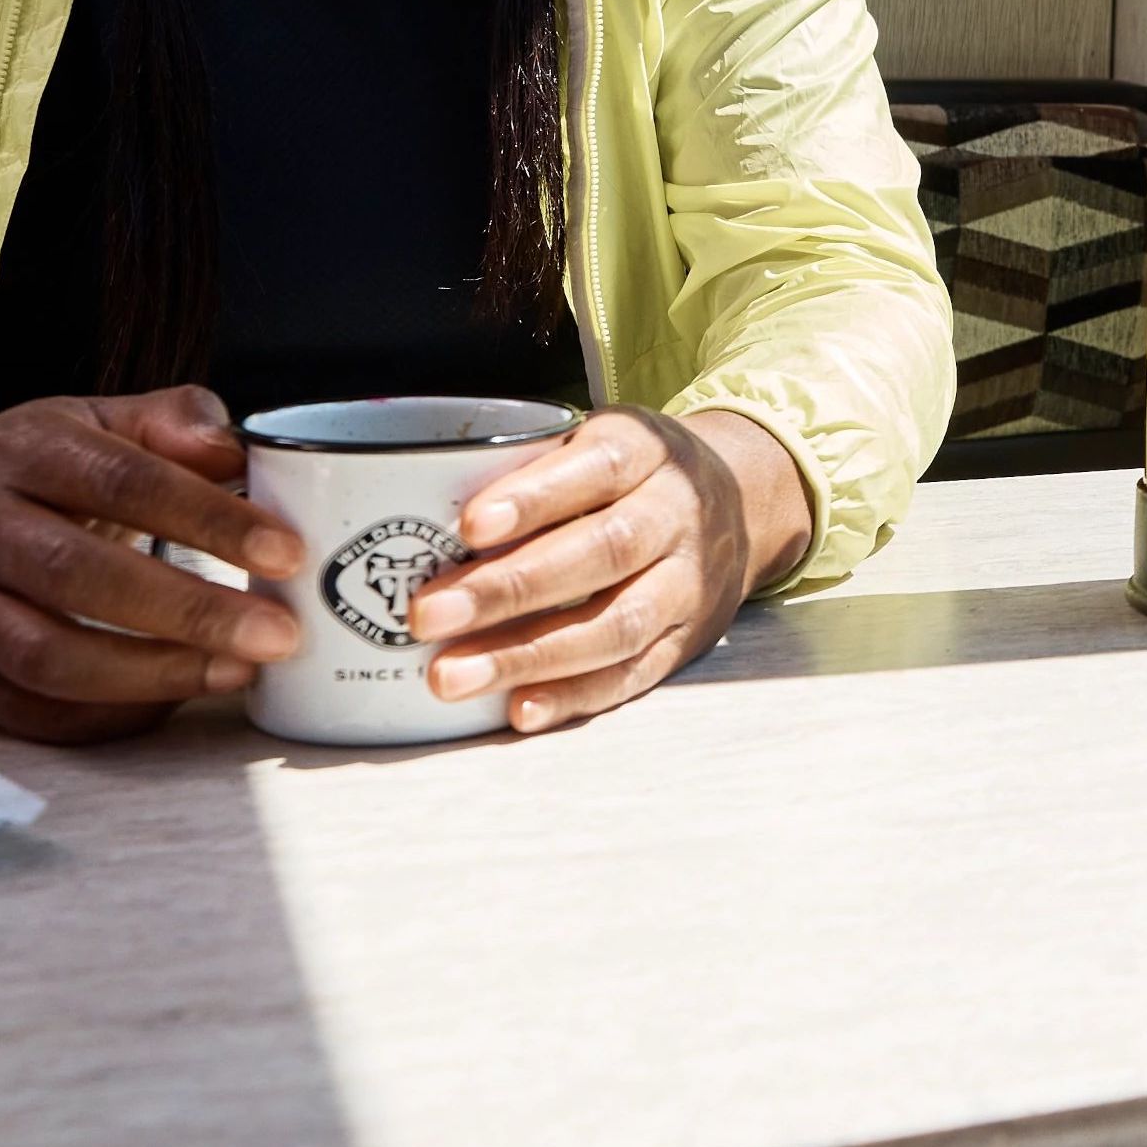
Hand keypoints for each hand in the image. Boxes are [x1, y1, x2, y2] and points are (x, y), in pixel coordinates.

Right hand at [0, 390, 302, 745]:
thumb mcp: (95, 422)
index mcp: (18, 450)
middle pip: (79, 576)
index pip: (120, 480)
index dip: (207, 518)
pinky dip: (115, 715)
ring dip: (155, 674)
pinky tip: (177, 698)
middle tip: (277, 633)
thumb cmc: (35, 478)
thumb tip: (235, 451)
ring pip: (51, 657)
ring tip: (238, 671)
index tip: (284, 552)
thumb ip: (173, 422)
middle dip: (190, 611)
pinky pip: (39, 712)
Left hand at [406, 407, 810, 734]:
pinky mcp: (686, 641)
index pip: (596, 468)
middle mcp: (676, 515)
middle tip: (425, 615)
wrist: (743, 501)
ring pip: (614, 626)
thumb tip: (403, 499)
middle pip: (601, 552)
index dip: (533, 498)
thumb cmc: (628, 471)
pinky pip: (631, 676)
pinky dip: (572, 696)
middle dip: (509, 589)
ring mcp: (688, 584)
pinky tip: (517, 709)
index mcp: (645, 451)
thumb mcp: (593, 437)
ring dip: (528, 656)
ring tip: (450, 677)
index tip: (467, 526)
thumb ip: (525, 464)